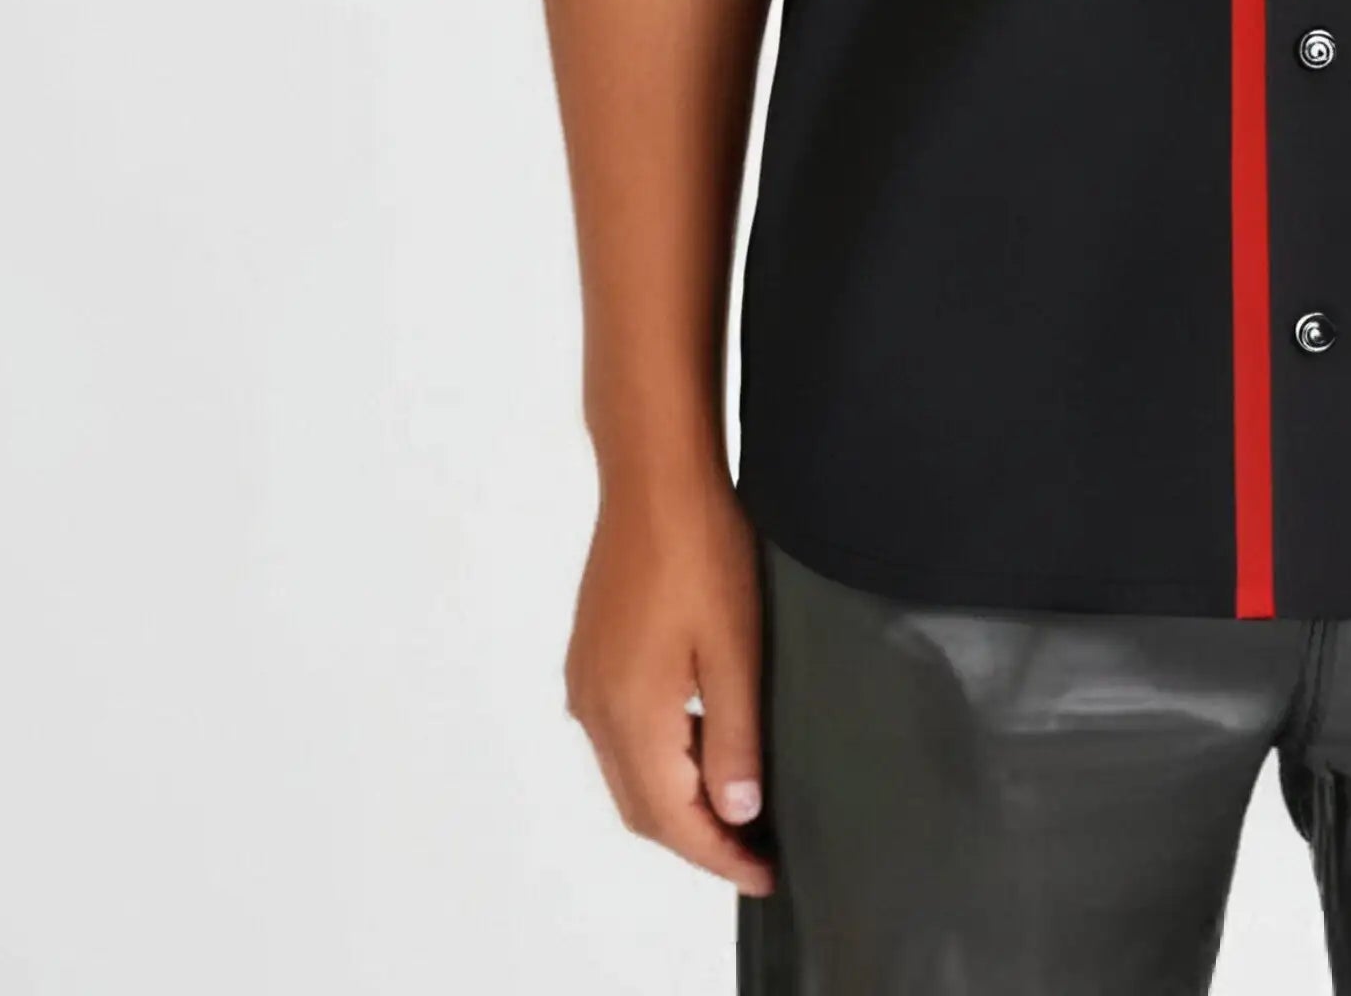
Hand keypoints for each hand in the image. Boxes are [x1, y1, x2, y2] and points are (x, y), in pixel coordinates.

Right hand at [563, 467, 774, 898]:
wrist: (654, 476)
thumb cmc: (703, 548)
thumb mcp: (736, 647)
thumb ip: (733, 735)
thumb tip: (735, 813)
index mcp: (630, 712)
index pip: (672, 819)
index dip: (718, 855)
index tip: (765, 874)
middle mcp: (595, 708)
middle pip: (642, 808)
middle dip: (696, 840)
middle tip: (754, 853)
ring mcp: (586, 681)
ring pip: (627, 774)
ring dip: (675, 803)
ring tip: (735, 808)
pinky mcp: (590, 656)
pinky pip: (618, 737)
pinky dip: (657, 762)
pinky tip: (699, 746)